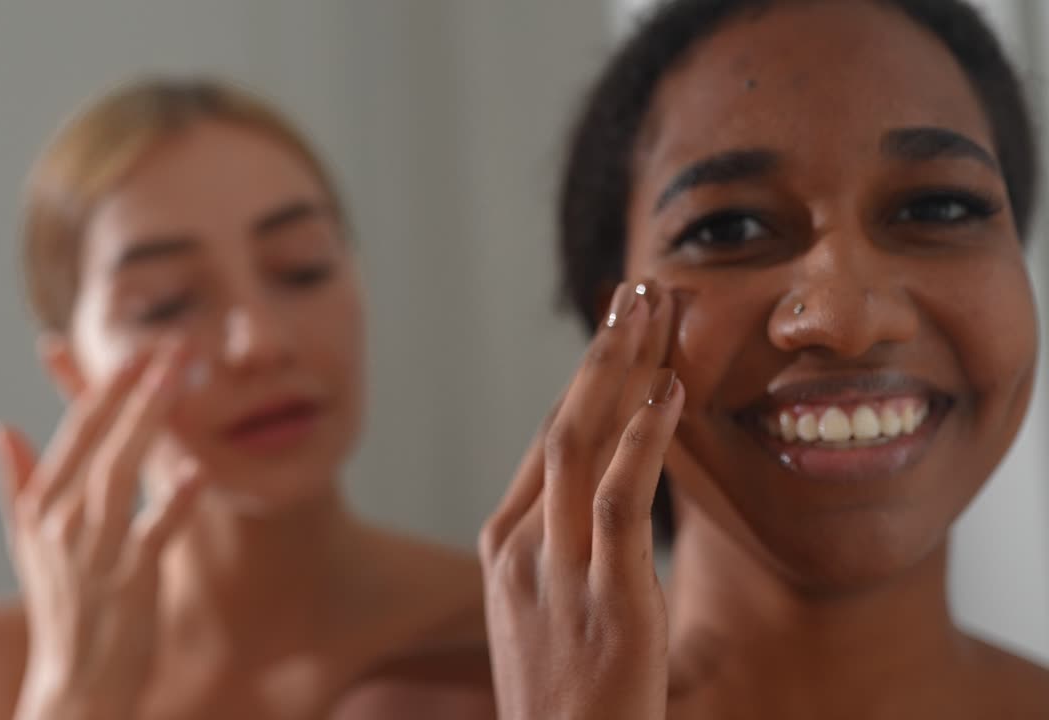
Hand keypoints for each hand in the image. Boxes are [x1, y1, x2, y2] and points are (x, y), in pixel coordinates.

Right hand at [0, 337, 198, 719]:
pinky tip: (195, 469)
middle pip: (101, 439)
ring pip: (121, 471)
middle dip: (138, 388)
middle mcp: (61, 521)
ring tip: (183, 378)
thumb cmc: (59, 609)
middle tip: (175, 347)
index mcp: (41, 505)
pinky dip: (171, 501)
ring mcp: (93, 551)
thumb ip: (15, 483)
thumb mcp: (25, 544)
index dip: (107, 387)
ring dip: (151, 421)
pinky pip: (153, 532)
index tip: (139, 350)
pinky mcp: (128, 582)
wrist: (72, 686)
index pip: (76, 431)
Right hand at [479, 282, 680, 719]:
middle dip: (602, 350)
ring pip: (582, 443)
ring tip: (654, 307)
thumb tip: (607, 502)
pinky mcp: (607, 598)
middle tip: (638, 289)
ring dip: (619, 368)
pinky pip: (621, 500)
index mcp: (507, 547)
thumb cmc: (567, 705)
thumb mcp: (548, 619)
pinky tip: (670, 389)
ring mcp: (558, 570)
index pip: (549, 441)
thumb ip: (567, 554)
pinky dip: (644, 437)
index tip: (619, 328)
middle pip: (561, 423)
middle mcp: (523, 546)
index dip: (586, 378)